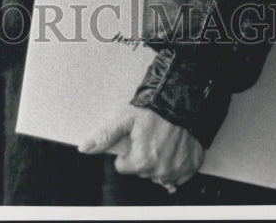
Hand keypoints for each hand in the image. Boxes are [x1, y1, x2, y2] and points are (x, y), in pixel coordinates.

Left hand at [78, 105, 203, 191]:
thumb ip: (104, 135)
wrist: (183, 101)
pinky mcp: (190, 167)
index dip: (125, 151)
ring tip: (160, 139)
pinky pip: (177, 175)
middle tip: (146, 135)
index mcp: (142, 161)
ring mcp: (177, 171)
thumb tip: (85, 148)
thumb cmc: (154, 109)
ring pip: (158, 173)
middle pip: (140, 171)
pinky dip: (174, 163)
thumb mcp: (124, 118)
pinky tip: (172, 147)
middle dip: (141, 155)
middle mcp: (160, 170)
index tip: (132, 138)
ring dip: (157, 160)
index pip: (123, 167)